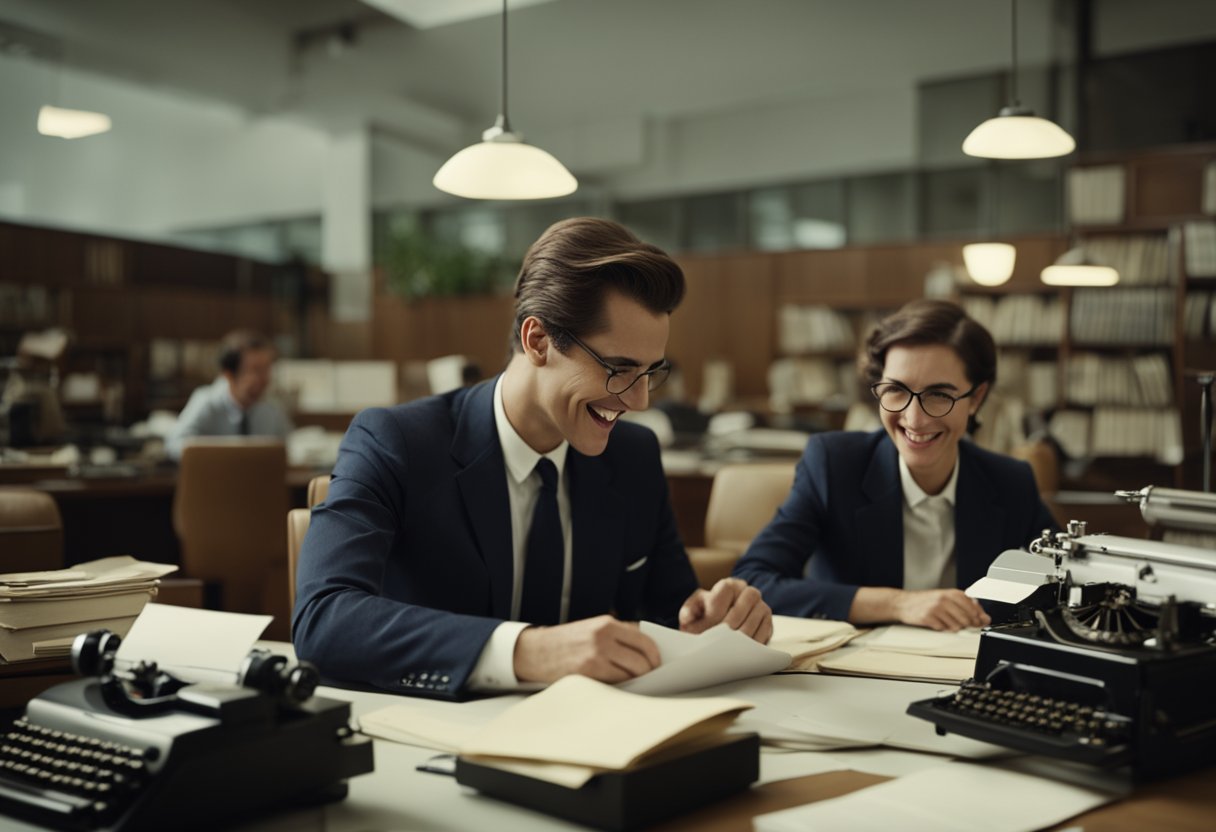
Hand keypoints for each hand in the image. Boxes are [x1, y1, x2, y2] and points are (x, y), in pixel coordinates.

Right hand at [513, 615, 660, 683]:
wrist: (534, 651)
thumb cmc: (565, 642)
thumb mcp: (591, 628)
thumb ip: (617, 635)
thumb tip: (645, 650)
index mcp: (606, 624)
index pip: (645, 641)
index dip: (655, 656)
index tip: (656, 664)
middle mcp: (603, 637)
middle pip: (642, 660)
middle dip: (649, 672)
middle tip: (648, 678)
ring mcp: (595, 656)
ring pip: (632, 674)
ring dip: (636, 681)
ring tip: (634, 683)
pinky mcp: (588, 673)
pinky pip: (616, 683)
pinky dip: (621, 687)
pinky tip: (618, 686)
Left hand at [679, 578, 772, 643]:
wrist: (720, 625)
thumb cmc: (704, 616)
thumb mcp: (692, 611)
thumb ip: (688, 611)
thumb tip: (687, 617)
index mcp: (728, 585)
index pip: (726, 590)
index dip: (717, 609)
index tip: (708, 627)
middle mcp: (748, 591)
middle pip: (743, 604)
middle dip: (729, 625)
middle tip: (719, 641)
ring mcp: (761, 606)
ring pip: (755, 618)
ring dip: (741, 635)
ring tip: (729, 648)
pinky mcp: (768, 622)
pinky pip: (764, 631)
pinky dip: (752, 642)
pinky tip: (741, 651)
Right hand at [892, 589, 989, 630]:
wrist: (903, 603)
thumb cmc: (926, 601)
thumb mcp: (945, 598)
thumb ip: (964, 605)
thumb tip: (984, 617)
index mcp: (951, 593)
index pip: (973, 606)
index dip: (979, 616)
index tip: (981, 621)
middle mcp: (944, 599)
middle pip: (966, 618)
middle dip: (968, 625)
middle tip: (963, 625)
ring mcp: (936, 608)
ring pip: (956, 625)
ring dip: (954, 627)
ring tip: (947, 623)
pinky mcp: (928, 617)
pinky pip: (943, 628)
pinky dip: (942, 628)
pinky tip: (937, 623)